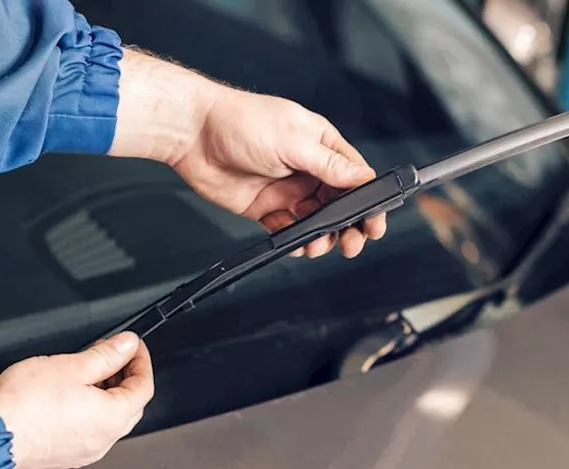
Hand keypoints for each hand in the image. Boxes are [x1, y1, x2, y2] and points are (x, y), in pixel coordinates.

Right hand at [0, 332, 153, 468]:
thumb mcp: (71, 366)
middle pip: (130, 405)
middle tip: (111, 357)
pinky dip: (89, 413)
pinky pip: (89, 431)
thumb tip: (127, 346)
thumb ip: (105, 355)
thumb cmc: (27, 404)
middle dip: (125, 378)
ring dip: (106, 395)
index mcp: (114, 417)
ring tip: (87, 374)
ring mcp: (86, 451)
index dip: (141, 361)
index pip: (144, 386)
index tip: (132, 347)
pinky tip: (70, 398)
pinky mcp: (67, 456)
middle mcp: (105, 439)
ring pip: (109, 419)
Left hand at [110, 48, 384, 258]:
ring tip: (318, 246)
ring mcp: (286, 188)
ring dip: (322, 237)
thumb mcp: (293, 140)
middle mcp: (307, 168)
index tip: (375, 223)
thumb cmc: (240, 122)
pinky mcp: (265, 207)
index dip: (369, 201)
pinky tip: (296, 245)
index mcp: (321, 145)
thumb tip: (363, 178)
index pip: (355, 177)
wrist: (193, 134)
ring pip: (316, 221)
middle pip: (341, 203)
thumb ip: (329, 164)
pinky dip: (294, 240)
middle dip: (350, 226)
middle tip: (352, 243)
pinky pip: (287, 230)